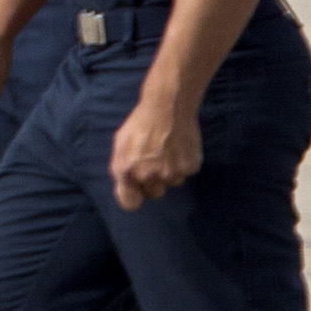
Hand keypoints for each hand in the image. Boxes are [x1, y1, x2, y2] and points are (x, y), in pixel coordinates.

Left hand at [112, 94, 202, 210]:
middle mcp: (147, 175)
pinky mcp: (189, 167)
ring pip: (171, 183)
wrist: (167, 108)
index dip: (134, 198)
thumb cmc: (140, 125)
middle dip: (153, 182)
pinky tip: (178, 147)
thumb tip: (128, 189)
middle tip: (154, 162)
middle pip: (153, 194)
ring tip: (166, 151)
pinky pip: (185, 173)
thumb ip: (122, 169)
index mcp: (126, 170)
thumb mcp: (121, 145)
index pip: (129, 203)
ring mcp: (170, 173)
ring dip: (169, 172)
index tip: (137, 192)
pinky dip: (183, 164)